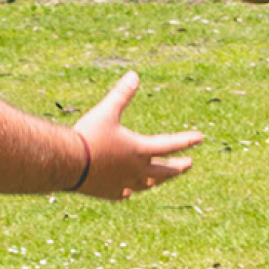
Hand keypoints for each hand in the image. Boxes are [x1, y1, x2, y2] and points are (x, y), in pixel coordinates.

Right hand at [73, 71, 202, 199]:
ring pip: (147, 184)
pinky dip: (129, 190)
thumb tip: (134, 75)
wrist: (67, 164)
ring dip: (157, 180)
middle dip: (178, 167)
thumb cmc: (88, 136)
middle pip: (164, 171)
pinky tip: (128, 190)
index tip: (200, 138)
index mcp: (139, 150)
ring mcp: (123, 184)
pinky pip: (124, 193)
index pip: (170, 144)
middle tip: (188, 164)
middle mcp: (136, 170)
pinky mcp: (109, 193)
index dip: (186, 140)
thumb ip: (122, 95)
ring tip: (160, 178)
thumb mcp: (106, 111)